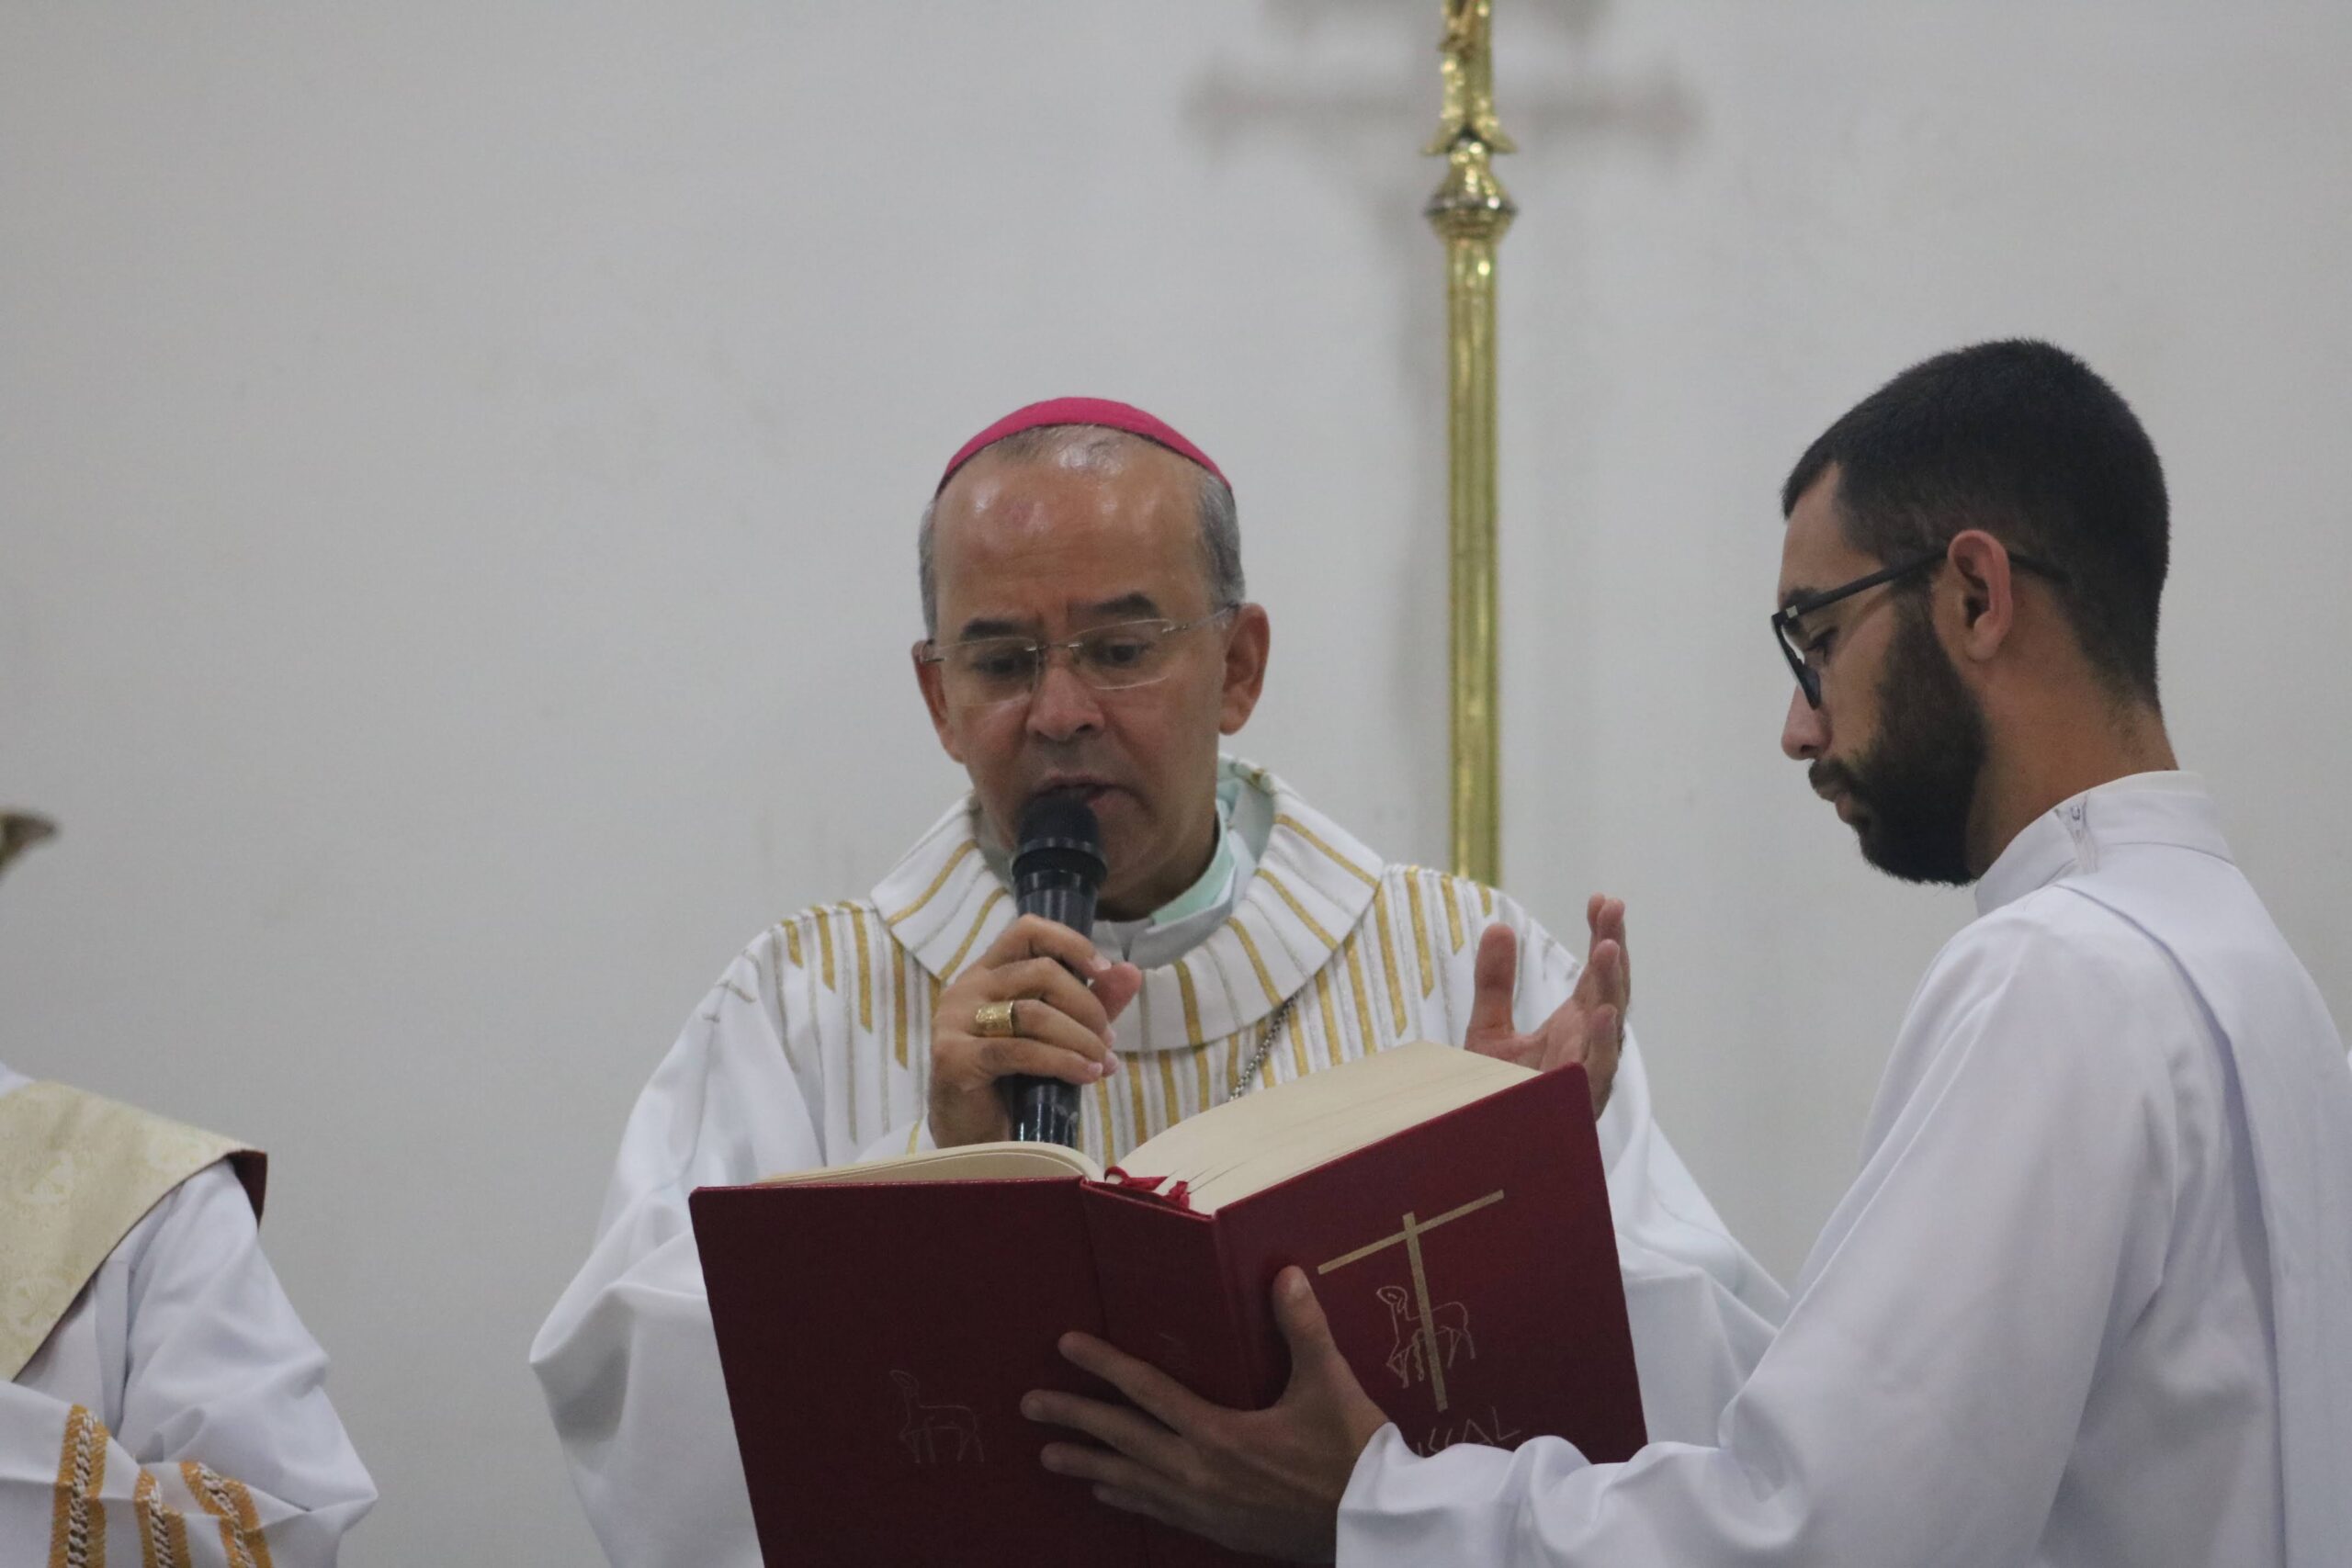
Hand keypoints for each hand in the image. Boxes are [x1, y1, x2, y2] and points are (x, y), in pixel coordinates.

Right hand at [928, 915, 1143, 1147]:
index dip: (1070, 943)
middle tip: (1107, 1040)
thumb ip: (1091, 1001)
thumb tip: (1131, 971)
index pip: (1027, 932)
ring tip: (1102, 1063)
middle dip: (1086, 1005)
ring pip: (1033, 1012)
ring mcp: (955, 1022)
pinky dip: (1062, 1061)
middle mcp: (966, 989)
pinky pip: (1020, 1051)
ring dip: (1080, 1038)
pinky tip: (1085, 1075)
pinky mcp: (954, 1057)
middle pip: (1040, 971)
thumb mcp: (1060, 1036)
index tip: (1103, 970)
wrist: (976, 1140)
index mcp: (987, 974)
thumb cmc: (1014, 1084)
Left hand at [1025, 1268, 1386, 1562]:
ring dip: (1088, 1465)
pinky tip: (1109, 1493)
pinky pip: (1157, 1511)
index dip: (1102, 1366)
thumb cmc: (1352, 1455)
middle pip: (1121, 1440)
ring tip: (1049, 1456)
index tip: (1065, 1346)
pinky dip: (1127, 1497)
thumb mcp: (1330, 1385)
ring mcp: (1205, 1509)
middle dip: (1072, 1420)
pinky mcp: (1219, 1532)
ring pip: (1131, 1482)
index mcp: (1218, 1434)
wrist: (1374, 1530)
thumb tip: (1285, 1274)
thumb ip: (1303, 1328)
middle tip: (1028, 1406)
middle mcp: (1199, 1473)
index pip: (1146, 1392)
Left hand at [1464, 894, 1629, 1116]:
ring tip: (1609, 947)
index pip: (1597, 974)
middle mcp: (1589, 1046)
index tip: (1600, 899)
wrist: (1480, 1153)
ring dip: (1612, 987)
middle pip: (1611, 991)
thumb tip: (1498, 925)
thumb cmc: (1494, 1097)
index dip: (1602, 936)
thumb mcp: (1489, 1030)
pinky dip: (1604, 1042)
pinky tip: (1605, 1013)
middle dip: (1613, 949)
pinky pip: (1597, 1071)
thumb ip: (1495, 983)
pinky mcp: (1576, 1103)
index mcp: (1575, 1026)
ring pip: (1610, 1027)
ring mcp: (1587, 1074)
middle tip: (1612, 907)